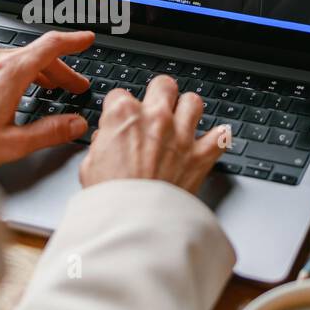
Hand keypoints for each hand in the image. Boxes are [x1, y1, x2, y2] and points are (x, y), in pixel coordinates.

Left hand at [0, 30, 93, 169]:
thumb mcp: (12, 143)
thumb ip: (49, 132)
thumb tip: (76, 124)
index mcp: (10, 73)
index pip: (51, 46)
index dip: (73, 41)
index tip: (86, 39)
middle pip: (35, 55)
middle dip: (59, 69)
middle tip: (73, 87)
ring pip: (14, 58)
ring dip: (36, 71)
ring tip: (45, 89)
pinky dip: (12, 72)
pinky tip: (10, 90)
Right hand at [80, 74, 229, 193]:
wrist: (134, 225)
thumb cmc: (110, 199)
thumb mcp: (89, 166)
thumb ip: (101, 145)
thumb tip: (106, 141)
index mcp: (124, 116)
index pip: (121, 94)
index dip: (120, 107)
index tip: (121, 118)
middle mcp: (156, 119)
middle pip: (163, 85)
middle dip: (159, 94)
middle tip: (156, 107)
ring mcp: (181, 135)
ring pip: (194, 102)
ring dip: (188, 109)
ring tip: (183, 119)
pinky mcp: (200, 156)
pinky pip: (220, 136)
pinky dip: (218, 138)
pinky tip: (213, 139)